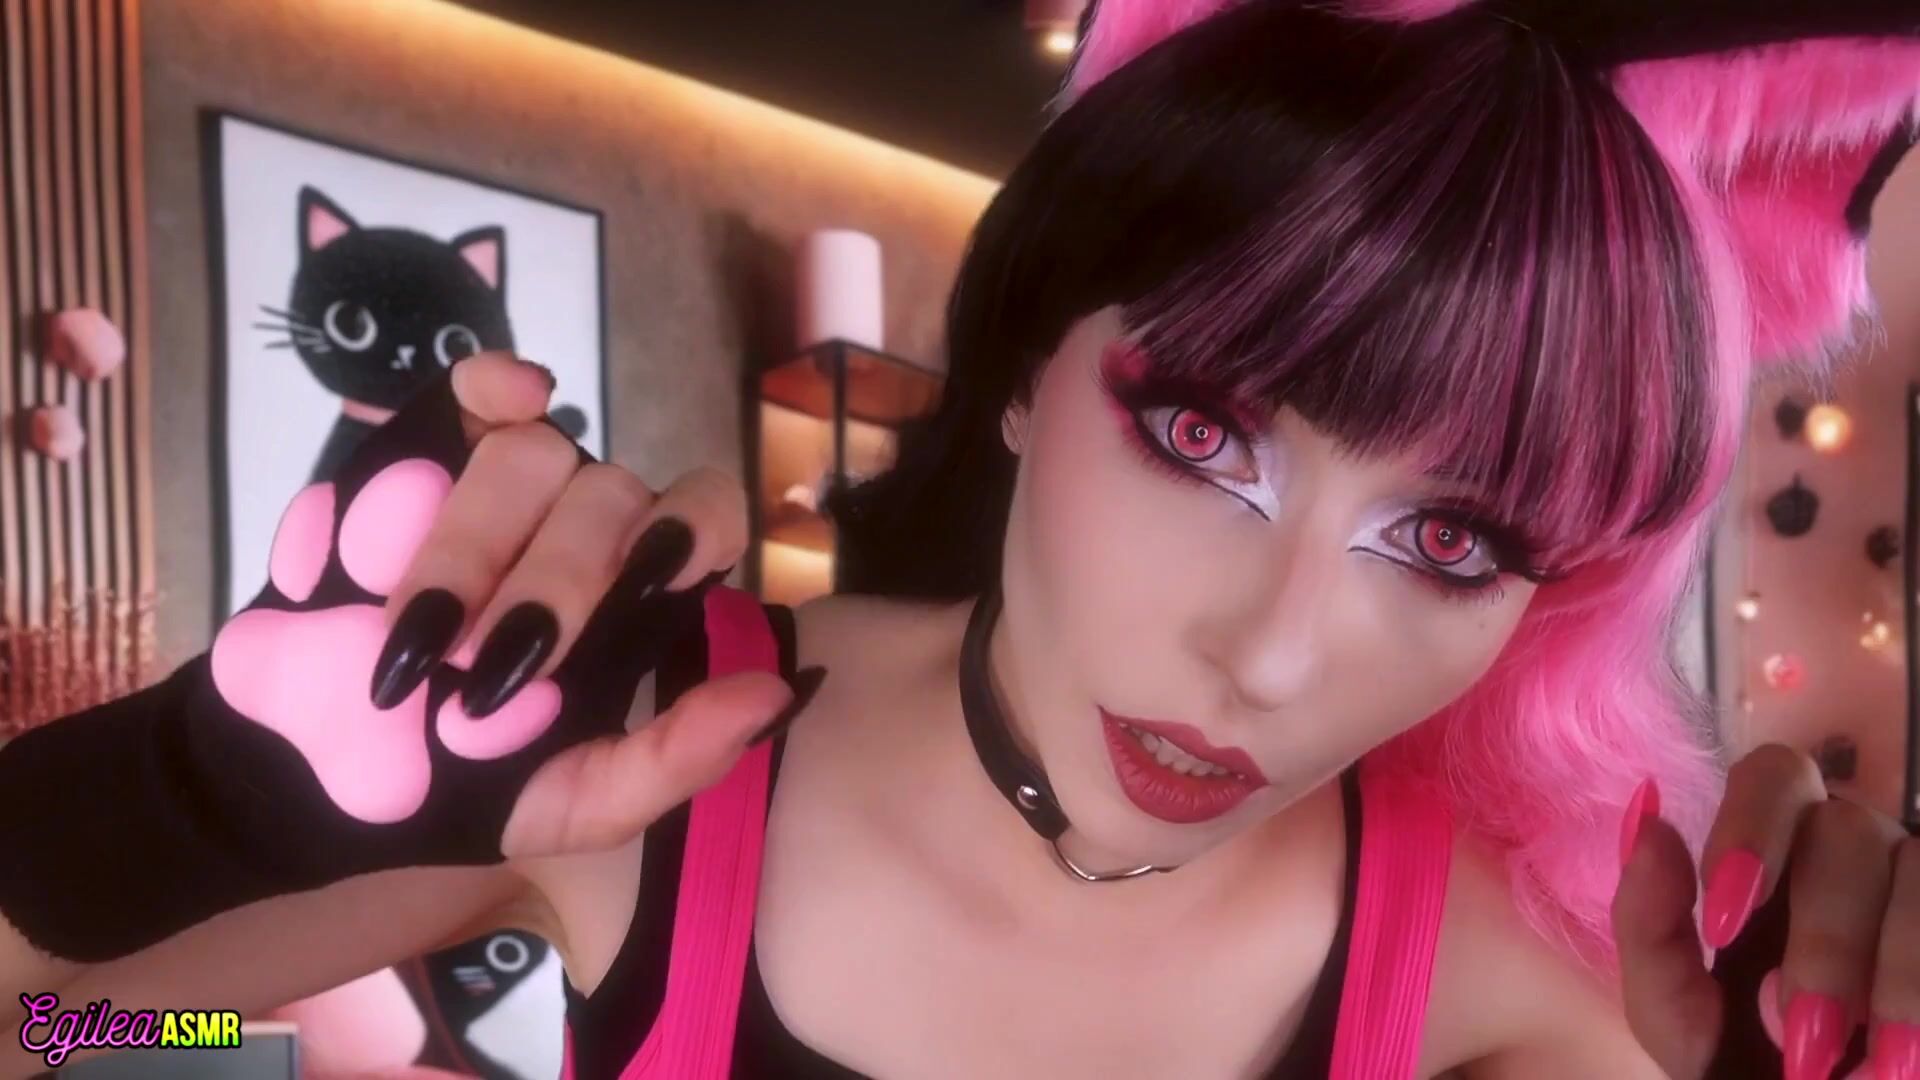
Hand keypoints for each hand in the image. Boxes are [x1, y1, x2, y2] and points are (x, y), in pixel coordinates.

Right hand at [208, 352, 812, 870]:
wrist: (320, 773)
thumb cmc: (458, 785)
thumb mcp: (570, 805)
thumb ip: (671, 759)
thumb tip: (776, 695)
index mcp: (638, 594)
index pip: (706, 517)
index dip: (692, 531)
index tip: (652, 581)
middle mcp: (584, 525)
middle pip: (608, 494)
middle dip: (550, 586)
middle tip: (482, 683)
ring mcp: (504, 482)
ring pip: (532, 452)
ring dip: (476, 544)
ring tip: (420, 641)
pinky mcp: (423, 452)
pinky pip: (472, 391)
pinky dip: (489, 385)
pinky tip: (494, 400)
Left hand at [1613, 744, 1917, 1079]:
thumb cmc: (1739, 1063)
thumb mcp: (1676, 1015)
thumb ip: (1649, 928)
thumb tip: (1650, 823)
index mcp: (1776, 848)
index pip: (1773, 775)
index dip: (1751, 829)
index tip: (1723, 919)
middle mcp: (1857, 850)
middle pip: (1850, 828)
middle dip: (1825, 939)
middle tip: (1795, 1028)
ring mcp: (1918, 888)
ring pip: (1919, 869)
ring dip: (1892, 975)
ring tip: (1865, 1067)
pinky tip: (1900, 1063)